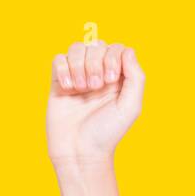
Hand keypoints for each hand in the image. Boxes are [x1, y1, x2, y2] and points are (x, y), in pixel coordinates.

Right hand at [46, 41, 144, 167]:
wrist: (80, 150)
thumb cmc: (107, 132)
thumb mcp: (131, 107)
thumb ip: (136, 78)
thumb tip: (128, 51)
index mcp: (119, 79)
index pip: (117, 49)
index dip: (112, 57)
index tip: (110, 79)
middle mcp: (100, 74)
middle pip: (96, 45)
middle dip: (95, 63)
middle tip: (95, 87)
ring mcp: (79, 76)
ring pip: (76, 48)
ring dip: (79, 66)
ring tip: (81, 89)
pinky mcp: (59, 81)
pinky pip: (58, 59)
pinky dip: (63, 70)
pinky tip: (68, 90)